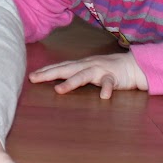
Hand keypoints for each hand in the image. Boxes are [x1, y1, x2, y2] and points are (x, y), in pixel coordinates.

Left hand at [29, 52, 147, 98]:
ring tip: (59, 90)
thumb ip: (75, 74)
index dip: (45, 71)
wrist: (132, 66)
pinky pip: (109, 83)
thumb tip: (57, 80)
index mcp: (80, 65)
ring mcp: (100, 70)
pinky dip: (106, 89)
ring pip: (84, 75)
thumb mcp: (89, 71)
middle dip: (49, 74)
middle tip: (34, 79)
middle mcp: (87, 65)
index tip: (31, 77)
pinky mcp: (113, 77)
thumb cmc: (107, 70)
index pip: (60, 66)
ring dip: (71, 82)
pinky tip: (103, 97)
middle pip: (66, 69)